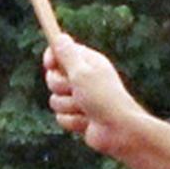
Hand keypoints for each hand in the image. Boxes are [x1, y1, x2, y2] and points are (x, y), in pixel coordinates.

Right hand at [44, 34, 144, 156]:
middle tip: (75, 90)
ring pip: (55, 100)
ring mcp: (80, 99)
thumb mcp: (82, 73)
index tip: (50, 64)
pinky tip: (87, 123)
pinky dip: (72, 121)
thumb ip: (67, 55)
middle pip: (53, 78)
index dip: (52, 57)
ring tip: (85, 109)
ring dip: (68, 106)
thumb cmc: (104, 98)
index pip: (62, 51)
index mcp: (88, 62)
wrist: (120, 131)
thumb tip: (59, 37)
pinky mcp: (78, 117)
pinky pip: (61, 117)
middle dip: (60, 86)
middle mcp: (84, 79)